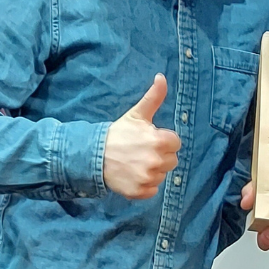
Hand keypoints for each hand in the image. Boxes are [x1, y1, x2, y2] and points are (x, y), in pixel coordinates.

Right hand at [103, 74, 180, 199]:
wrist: (92, 155)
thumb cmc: (118, 133)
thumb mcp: (137, 114)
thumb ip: (154, 97)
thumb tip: (162, 77)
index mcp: (160, 141)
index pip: (176, 143)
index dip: (163, 141)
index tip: (149, 140)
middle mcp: (156, 161)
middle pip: (172, 160)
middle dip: (160, 155)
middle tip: (141, 151)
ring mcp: (148, 178)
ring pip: (162, 175)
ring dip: (152, 170)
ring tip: (135, 162)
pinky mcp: (140, 192)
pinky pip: (152, 190)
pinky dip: (144, 185)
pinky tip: (132, 175)